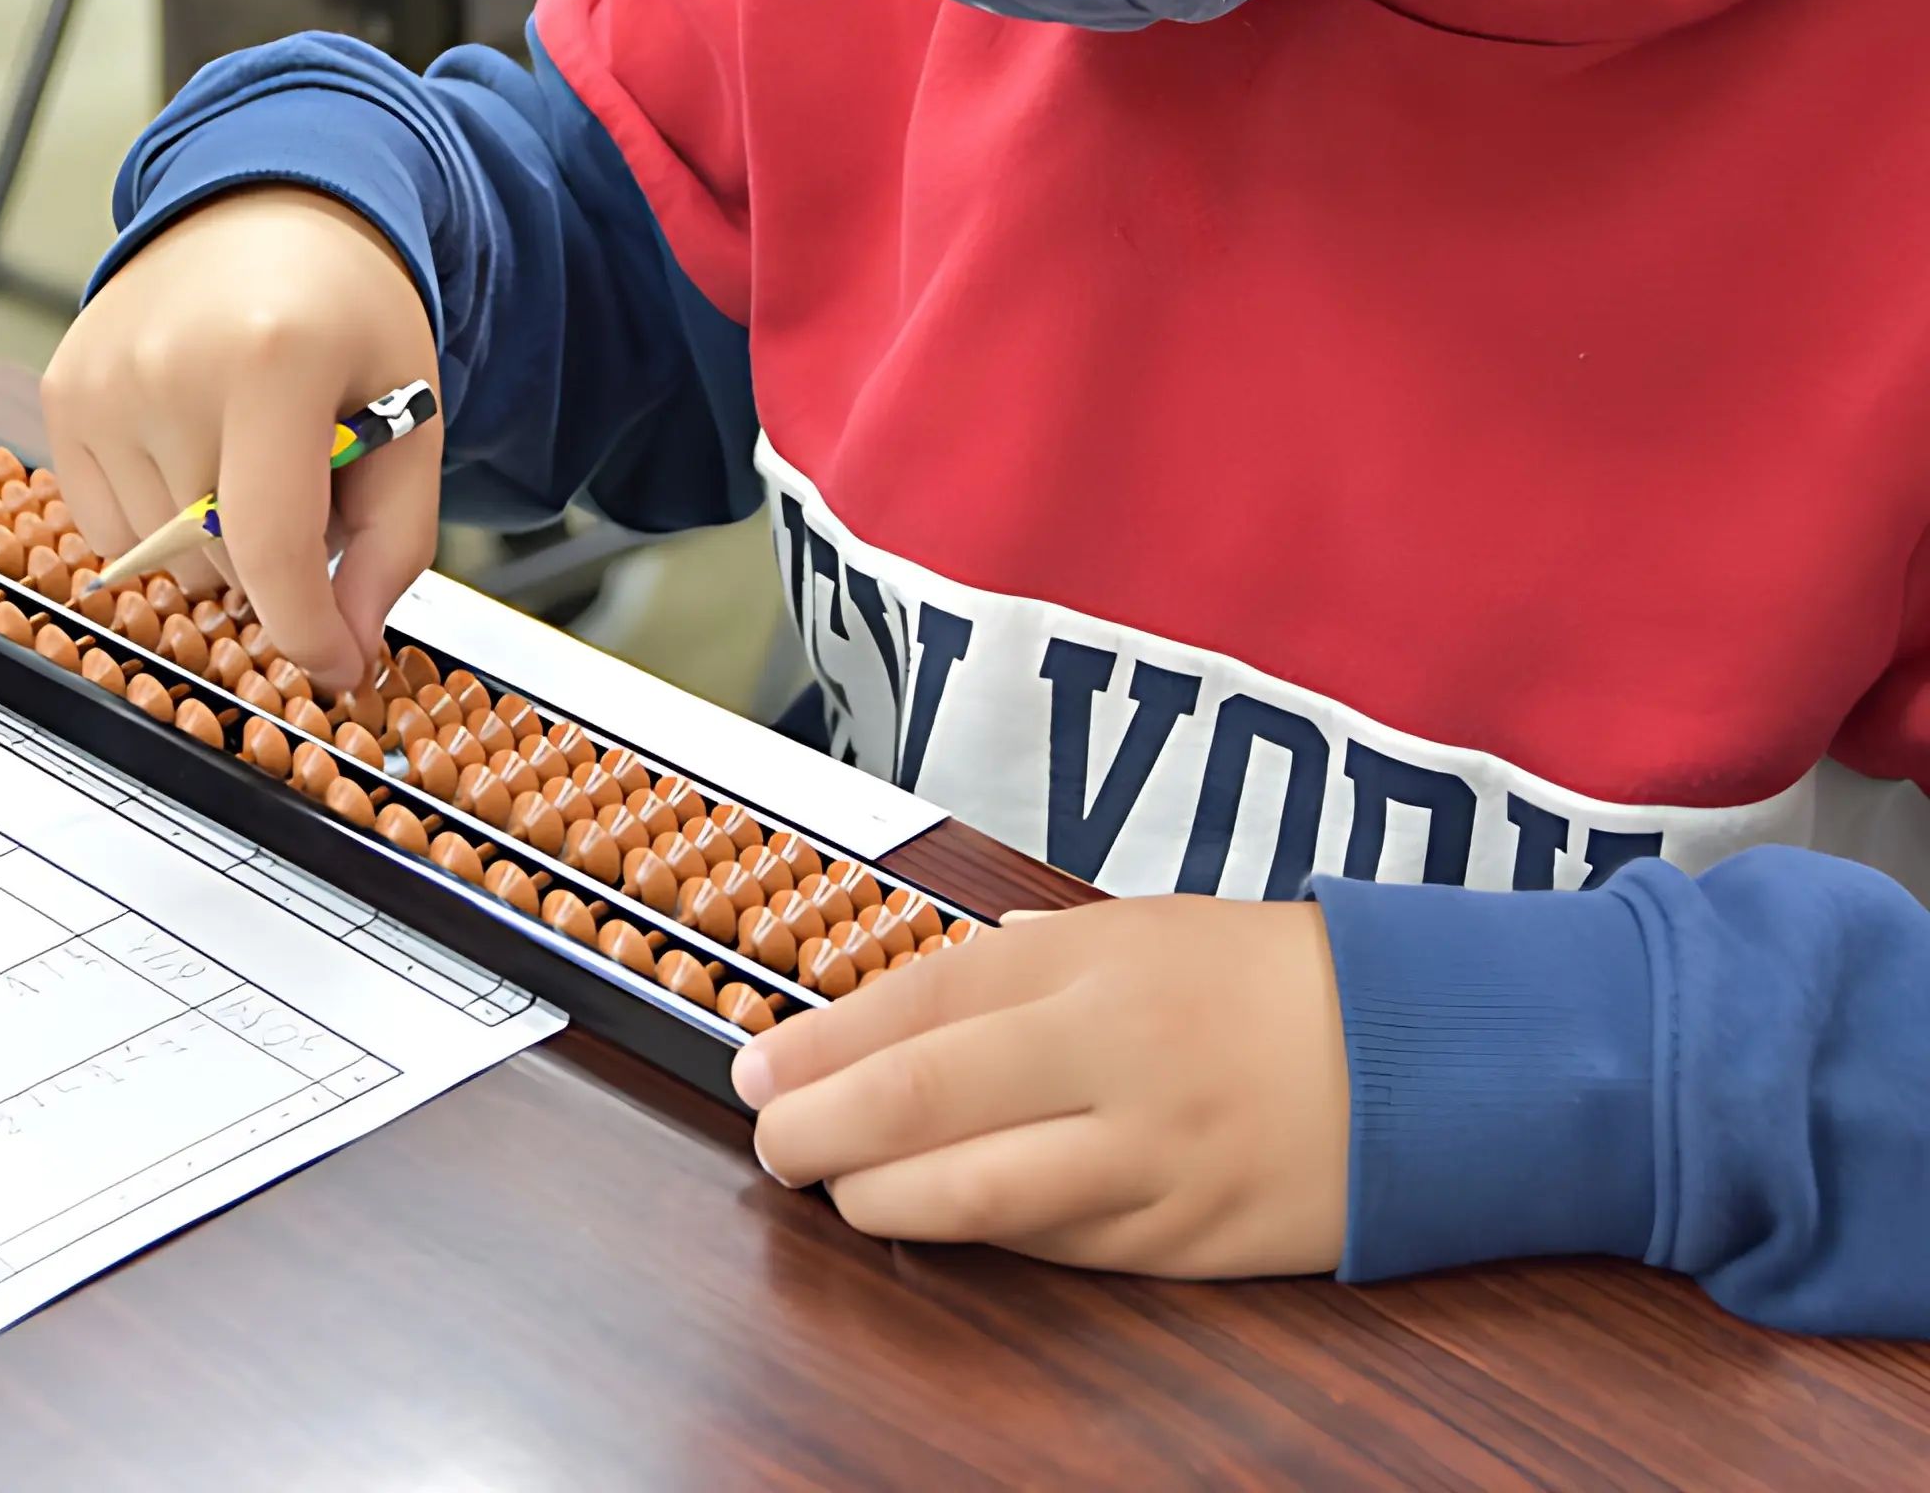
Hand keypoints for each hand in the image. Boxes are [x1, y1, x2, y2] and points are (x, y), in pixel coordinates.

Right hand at [42, 187, 441, 693]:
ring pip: (161, 560)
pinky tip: (197, 451)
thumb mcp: (409, 420)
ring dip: (215, 543)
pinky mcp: (61, 395)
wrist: (271, 212)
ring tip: (249, 454)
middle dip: (276, 562)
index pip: (271, 548)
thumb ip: (393, 545)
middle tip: (308, 486)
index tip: (337, 668)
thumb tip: (344, 650)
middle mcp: (168, 367)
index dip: (307, 631)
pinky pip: (108, 528)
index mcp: (273, 360)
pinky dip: (161, 520)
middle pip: (218, 563)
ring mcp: (101, 382)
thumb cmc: (347, 315)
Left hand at [733, 897, 1348, 1277]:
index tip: (757, 1065)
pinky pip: (1051, 1247)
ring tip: (838, 1186)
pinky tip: (938, 1215)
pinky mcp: (1183, 1241)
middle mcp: (1115, 1055)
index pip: (920, 1001)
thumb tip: (874, 1024)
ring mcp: (1151, 1157)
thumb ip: (1008, 976)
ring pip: (976, 1195)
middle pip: (923, 1099)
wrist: (1425, 1054)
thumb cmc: (1261, 981)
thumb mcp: (1130, 935)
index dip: (820, 1041)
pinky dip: (980, 1234)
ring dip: (882, 1197)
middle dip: (820, 1127)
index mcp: (1096, 959)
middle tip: (772, 1139)